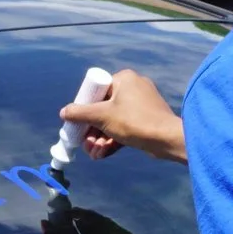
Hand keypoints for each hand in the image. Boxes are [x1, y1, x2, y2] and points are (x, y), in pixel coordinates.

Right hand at [60, 69, 186, 163]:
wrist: (168, 139)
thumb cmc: (135, 121)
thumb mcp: (102, 116)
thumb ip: (80, 113)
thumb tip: (64, 112)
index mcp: (124, 79)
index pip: (96, 91)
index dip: (85, 108)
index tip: (79, 123)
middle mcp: (133, 87)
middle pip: (103, 108)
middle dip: (92, 130)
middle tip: (85, 144)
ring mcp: (141, 104)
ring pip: (113, 121)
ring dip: (101, 138)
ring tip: (94, 153)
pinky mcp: (146, 119)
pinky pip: (125, 127)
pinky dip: (114, 139)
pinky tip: (102, 154)